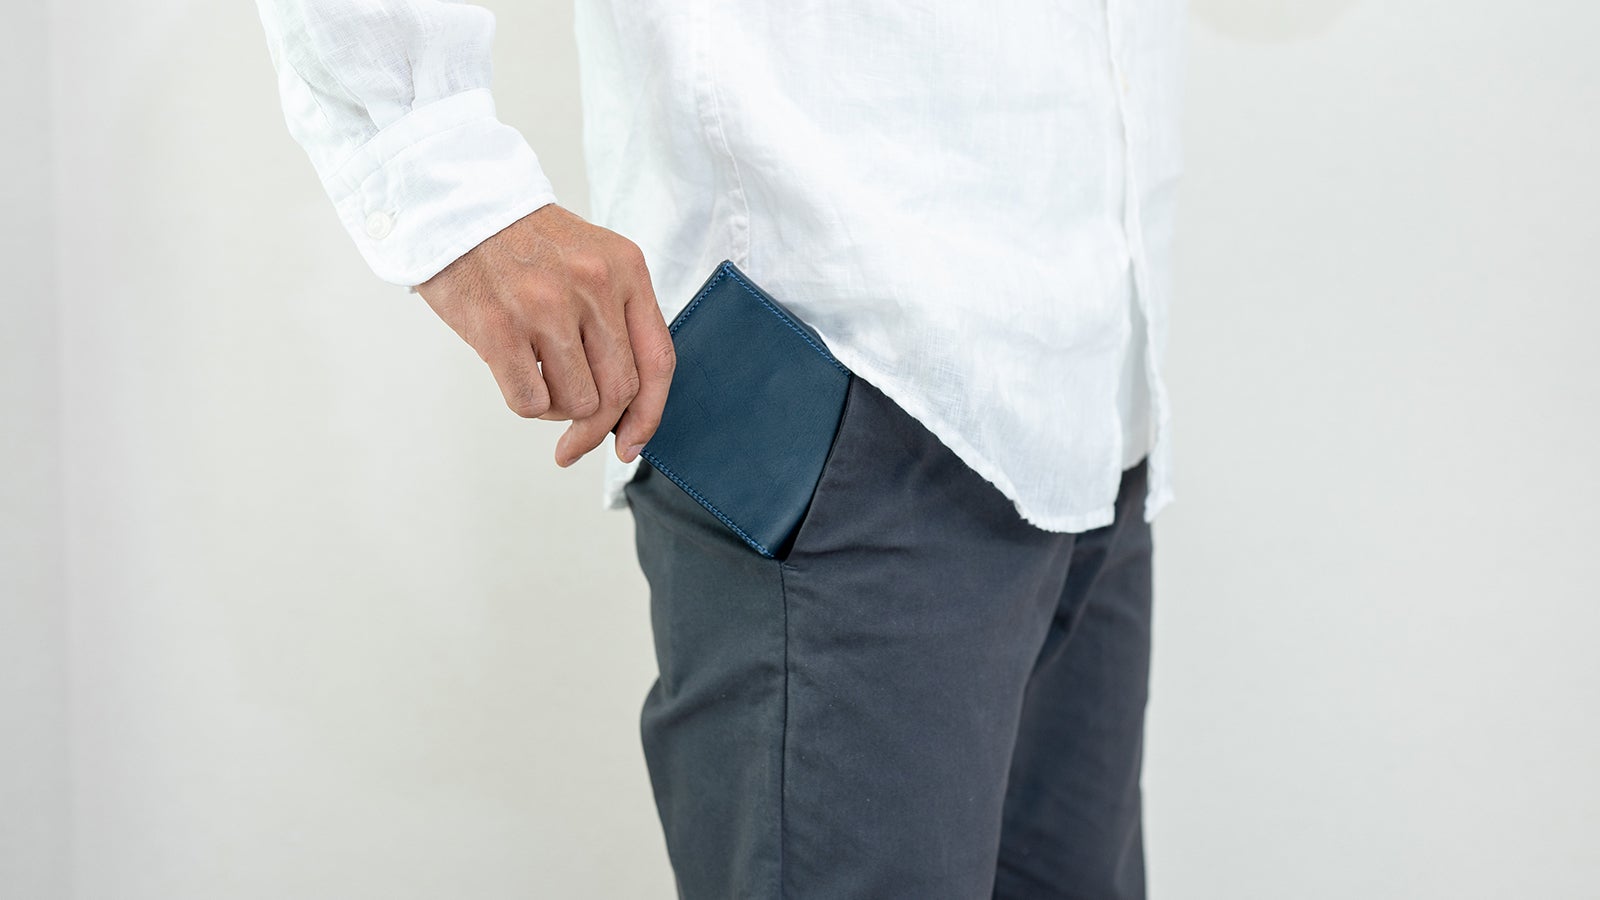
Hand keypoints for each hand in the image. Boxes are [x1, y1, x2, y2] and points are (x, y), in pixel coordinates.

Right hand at [414, 203, 674, 466]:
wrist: (456, 205)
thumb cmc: (523, 243)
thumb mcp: (591, 259)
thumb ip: (616, 318)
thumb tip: (624, 405)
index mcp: (625, 268)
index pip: (657, 360)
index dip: (649, 414)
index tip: (630, 443)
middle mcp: (593, 285)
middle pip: (619, 391)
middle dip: (596, 428)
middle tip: (573, 440)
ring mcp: (546, 306)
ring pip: (577, 402)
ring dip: (558, 410)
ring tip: (538, 381)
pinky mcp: (499, 327)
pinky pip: (531, 402)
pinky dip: (526, 405)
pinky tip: (515, 377)